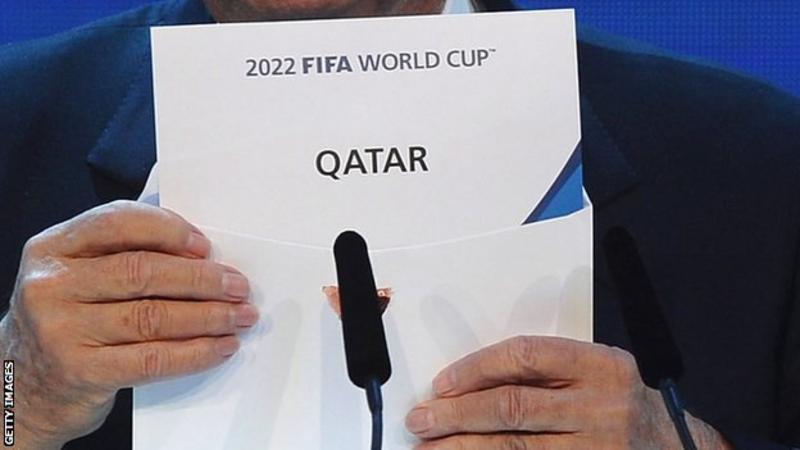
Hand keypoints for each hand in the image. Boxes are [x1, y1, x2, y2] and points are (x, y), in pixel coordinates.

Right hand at [0, 201, 258, 448]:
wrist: (24, 387)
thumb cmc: (69, 320)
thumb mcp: (79, 276)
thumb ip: (124, 252)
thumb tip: (199, 247)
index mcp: (54, 248)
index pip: (117, 222)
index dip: (169, 230)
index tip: (207, 246)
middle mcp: (52, 285)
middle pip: (142, 272)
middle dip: (202, 278)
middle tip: (239, 286)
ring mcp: (62, 330)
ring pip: (153, 316)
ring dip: (208, 316)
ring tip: (240, 316)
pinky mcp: (81, 371)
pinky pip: (152, 359)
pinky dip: (195, 353)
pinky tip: (221, 347)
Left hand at [406, 336, 731, 449]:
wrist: (677, 448)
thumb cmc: (623, 403)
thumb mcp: (598, 372)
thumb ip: (547, 371)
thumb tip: (472, 380)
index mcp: (602, 366)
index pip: (527, 356)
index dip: (477, 368)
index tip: (443, 383)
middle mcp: (601, 407)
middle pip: (513, 408)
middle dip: (457, 415)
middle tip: (421, 419)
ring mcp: (596, 448)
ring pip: (515, 448)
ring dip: (464, 448)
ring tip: (429, 447)